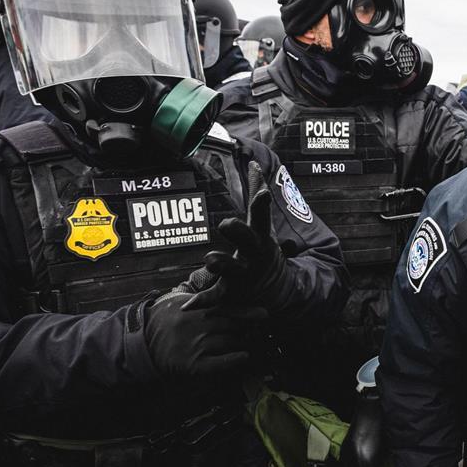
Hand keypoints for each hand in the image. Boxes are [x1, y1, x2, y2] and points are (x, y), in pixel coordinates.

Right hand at [142, 292, 265, 379]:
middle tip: (258, 332)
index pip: (229, 309)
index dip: (248, 313)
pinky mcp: (194, 364)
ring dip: (242, 344)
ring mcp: (197, 345)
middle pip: (234, 327)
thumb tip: (224, 289)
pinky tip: (244, 356)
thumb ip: (203, 298)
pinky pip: (221, 363)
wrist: (141, 342)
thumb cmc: (164, 319)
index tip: (264, 314)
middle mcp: (199, 325)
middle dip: (248, 330)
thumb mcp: (181, 302)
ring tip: (249, 344)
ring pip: (230, 343)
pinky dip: (234, 359)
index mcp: (198, 309)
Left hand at [186, 161, 294, 314]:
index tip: (262, 194)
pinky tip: (188, 304)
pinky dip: (202, 301)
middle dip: (238, 232)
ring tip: (210, 259)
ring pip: (232, 269)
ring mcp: (244, 275)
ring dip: (222, 264)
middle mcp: (254, 255)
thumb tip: (252, 162)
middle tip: (226, 223)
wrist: (278, 291)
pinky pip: (215, 297)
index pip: (262, 217)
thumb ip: (256, 193)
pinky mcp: (231, 293)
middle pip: (248, 241)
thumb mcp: (263, 225)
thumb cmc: (262, 250)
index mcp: (260, 237)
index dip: (262, 205)